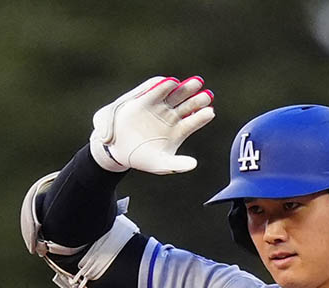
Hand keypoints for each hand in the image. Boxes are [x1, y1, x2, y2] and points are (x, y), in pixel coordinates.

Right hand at [90, 76, 214, 174]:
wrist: (118, 149)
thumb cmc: (143, 158)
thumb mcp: (160, 164)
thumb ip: (176, 165)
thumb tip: (194, 165)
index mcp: (179, 131)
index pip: (194, 122)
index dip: (202, 117)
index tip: (210, 112)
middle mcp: (172, 117)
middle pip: (188, 106)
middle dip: (198, 99)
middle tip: (208, 94)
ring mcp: (159, 108)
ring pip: (175, 95)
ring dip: (186, 88)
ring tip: (197, 83)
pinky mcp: (144, 101)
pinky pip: (156, 91)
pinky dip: (163, 86)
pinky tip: (172, 82)